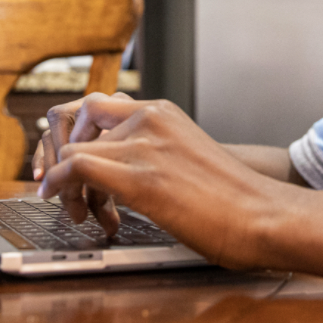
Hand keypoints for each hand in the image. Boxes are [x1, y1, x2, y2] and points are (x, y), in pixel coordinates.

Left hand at [37, 95, 284, 266]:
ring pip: (71, 147)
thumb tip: (121, 177)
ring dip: (63, 180)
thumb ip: (155, 156)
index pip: (94, 106)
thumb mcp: (188, 160)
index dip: (71, 133)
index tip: (65, 160)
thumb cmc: (234, 201)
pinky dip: (58, 183)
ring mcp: (144, 145)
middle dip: (59, 152)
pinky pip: (76, 166)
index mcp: (162, 113)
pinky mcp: (141, 177)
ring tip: (78, 210)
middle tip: (64, 185)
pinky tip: (57, 199)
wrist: (265, 216)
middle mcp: (150, 119)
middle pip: (75, 119)